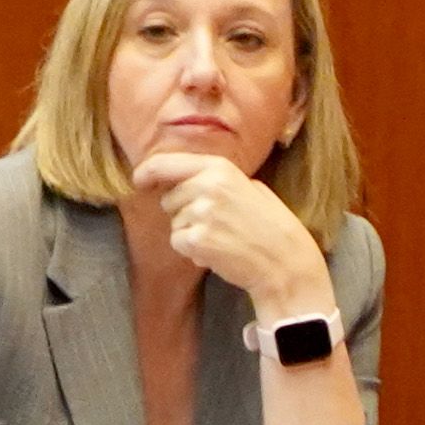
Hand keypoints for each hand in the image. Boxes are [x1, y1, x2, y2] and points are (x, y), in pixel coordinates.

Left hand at [133, 146, 333, 318]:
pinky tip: (218, 253)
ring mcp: (201, 212)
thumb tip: (184, 176)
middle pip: (169, 199)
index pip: (166, 163)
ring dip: (191, 233)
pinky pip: (178, 242)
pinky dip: (193, 251)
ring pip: (174, 223)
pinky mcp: (198, 239)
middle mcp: (206, 185)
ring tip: (223, 239)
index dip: (148, 172)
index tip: (139, 179)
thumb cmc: (271, 226)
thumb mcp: (250, 187)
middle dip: (184, 212)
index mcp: (219, 168)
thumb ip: (217, 178)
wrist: (285, 262)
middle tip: (216, 225)